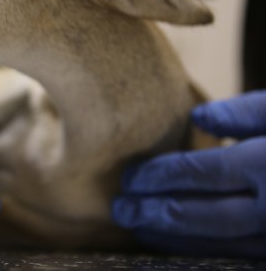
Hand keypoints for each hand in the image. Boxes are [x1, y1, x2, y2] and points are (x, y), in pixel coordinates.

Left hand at [113, 90, 265, 257]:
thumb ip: (247, 112)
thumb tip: (200, 117)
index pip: (199, 173)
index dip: (159, 177)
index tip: (130, 178)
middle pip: (200, 215)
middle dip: (154, 212)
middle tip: (120, 209)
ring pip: (218, 243)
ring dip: (173, 237)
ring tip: (139, 227)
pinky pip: (240, 254)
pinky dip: (205, 250)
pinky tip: (179, 243)